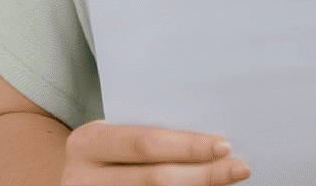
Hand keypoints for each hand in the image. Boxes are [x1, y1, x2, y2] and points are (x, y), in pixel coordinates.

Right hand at [61, 120, 249, 185]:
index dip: (188, 146)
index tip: (224, 144)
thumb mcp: (113, 138)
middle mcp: (83, 179)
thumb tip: (209, 141)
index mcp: (86, 144)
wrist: (77, 182)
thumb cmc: (105, 153)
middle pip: (156, 179)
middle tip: (238, 167)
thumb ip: (145, 135)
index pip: (145, 143)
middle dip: (203, 174)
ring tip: (227, 181)